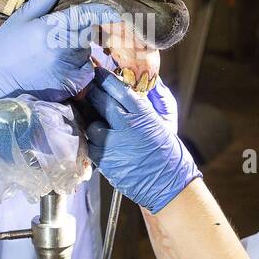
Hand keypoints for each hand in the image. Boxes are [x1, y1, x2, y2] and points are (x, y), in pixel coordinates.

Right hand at [0, 0, 118, 102]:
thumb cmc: (6, 44)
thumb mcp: (23, 17)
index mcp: (49, 29)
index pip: (84, 15)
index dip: (103, 12)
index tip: (117, 12)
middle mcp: (60, 50)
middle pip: (87, 36)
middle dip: (78, 34)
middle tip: (55, 38)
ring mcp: (65, 71)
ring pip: (85, 55)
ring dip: (77, 53)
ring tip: (51, 55)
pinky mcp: (66, 88)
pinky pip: (84, 74)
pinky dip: (77, 70)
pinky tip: (56, 70)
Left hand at [84, 71, 200, 211]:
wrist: (168, 184)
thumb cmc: (169, 150)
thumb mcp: (168, 118)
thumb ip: (157, 96)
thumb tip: (147, 79)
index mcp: (141, 112)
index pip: (114, 86)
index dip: (103, 78)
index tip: (97, 73)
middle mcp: (124, 125)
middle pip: (97, 100)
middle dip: (92, 93)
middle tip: (90, 90)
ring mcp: (111, 144)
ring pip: (89, 123)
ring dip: (91, 120)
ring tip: (97, 120)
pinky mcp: (104, 161)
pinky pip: (88, 144)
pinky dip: (91, 140)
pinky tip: (98, 138)